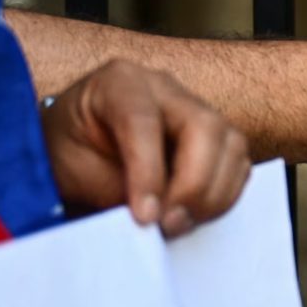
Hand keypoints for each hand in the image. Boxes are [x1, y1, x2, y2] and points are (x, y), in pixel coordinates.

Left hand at [42, 59, 252, 235]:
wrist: (75, 143)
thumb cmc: (68, 149)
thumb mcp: (71, 166)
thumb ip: (112, 187)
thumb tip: (154, 217)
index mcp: (120, 82)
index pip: (143, 121)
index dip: (148, 172)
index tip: (144, 217)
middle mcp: (165, 88)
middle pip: (204, 126)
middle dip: (193, 184)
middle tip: (168, 224)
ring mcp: (194, 108)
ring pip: (231, 144)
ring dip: (213, 194)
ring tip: (179, 224)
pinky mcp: (213, 136)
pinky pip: (238, 164)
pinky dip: (223, 195)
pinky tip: (195, 215)